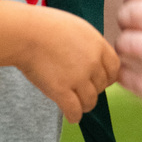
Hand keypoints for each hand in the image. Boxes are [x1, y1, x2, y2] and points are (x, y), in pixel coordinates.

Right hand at [19, 6, 119, 122]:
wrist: (26, 33)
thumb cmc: (46, 26)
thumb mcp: (78, 28)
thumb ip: (90, 45)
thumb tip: (94, 59)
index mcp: (98, 45)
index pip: (114, 68)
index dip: (107, 77)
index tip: (98, 80)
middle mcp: (92, 62)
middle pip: (102, 86)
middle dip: (93, 90)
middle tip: (80, 89)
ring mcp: (78, 78)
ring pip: (90, 102)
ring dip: (83, 104)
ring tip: (75, 103)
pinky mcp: (62, 91)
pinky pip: (75, 111)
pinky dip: (73, 115)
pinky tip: (70, 114)